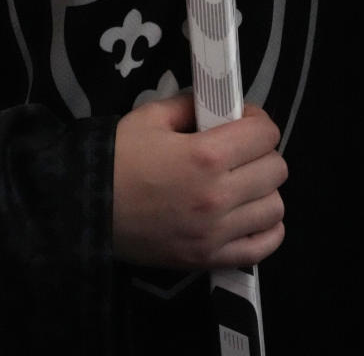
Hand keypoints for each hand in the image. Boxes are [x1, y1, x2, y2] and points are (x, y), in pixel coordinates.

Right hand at [112, 91, 286, 268]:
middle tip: (239, 150)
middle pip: (276, 169)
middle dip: (261, 152)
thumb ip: (192, 105)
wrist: (87, 209)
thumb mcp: (152, 116)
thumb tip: (220, 104)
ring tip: (240, 183)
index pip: (265, 133)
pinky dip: (265, 229)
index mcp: (206, 155)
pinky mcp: (210, 259)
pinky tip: (247, 214)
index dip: (257, 120)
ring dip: (263, 190)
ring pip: (275, 207)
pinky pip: (263, 246)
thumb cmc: (119, 157)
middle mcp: (218, 196)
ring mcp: (216, 233)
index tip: (241, 120)